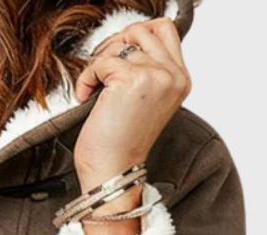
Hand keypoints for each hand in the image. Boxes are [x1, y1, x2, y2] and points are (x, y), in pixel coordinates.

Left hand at [71, 17, 190, 234]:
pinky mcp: (133, 79)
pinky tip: (86, 96)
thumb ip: (147, 69)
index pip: (164, 31)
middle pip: (144, 29)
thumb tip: (127, 43)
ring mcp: (156, 76)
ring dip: (100, 63)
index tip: (116, 62)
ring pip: (121, 43)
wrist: (112, 174)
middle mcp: (173, 76)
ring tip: (95, 88)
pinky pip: (102, 61)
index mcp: (180, 80)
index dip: (134, 40)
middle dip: (117, 45)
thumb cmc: (119, 145)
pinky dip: (87, 77)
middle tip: (103, 71)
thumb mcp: (143, 100)